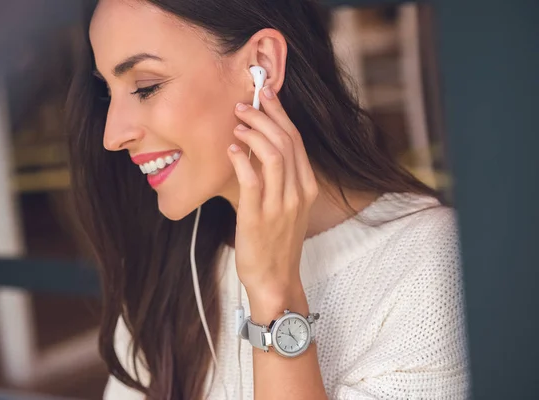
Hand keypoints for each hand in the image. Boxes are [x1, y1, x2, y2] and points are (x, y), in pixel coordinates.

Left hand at [227, 85, 318, 299]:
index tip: (266, 95)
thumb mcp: (287, 207)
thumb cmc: (276, 241)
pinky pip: (252, 180)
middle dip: (266, 116)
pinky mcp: (258, 217)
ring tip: (238, 123)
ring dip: (255, 133)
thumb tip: (258, 147)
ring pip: (274, 155)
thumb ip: (279, 179)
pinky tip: (231, 149)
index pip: (297, 140)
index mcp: (307, 187)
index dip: (281, 114)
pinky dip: (241, 159)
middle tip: (245, 103)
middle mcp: (297, 193)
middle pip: (287, 141)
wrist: (275, 279)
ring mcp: (280, 205)